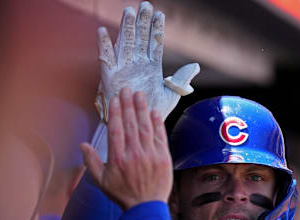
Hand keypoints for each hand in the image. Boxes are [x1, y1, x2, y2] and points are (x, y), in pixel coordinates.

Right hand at [82, 88, 172, 210]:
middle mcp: (134, 154)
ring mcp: (150, 155)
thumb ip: (91, 162)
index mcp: (117, 159)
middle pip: (130, 124)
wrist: (146, 208)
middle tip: (127, 90)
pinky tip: (154, 111)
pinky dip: (157, 123)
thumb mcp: (102, 181)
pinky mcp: (163, 158)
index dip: (116, 112)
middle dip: (128, 104)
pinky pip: (160, 136)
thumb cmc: (123, 195)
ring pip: (145, 127)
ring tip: (139, 95)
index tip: (115, 99)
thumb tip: (82, 145)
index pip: (116, 129)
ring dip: (142, 109)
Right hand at [95, 1, 198, 122]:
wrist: (137, 128)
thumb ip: (182, 80)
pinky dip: (104, 45)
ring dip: (127, 28)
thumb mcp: (171, 96)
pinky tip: (103, 31)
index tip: (160, 14)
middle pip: (140, 38)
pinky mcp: (110, 76)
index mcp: (151, 67)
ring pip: (125, 43)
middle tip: (145, 5)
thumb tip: (196, 66)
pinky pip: (106, 58)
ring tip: (129, 12)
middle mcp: (137, 64)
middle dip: (142, 22)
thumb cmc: (153, 113)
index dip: (157, 29)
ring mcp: (124, 68)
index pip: (155, 43)